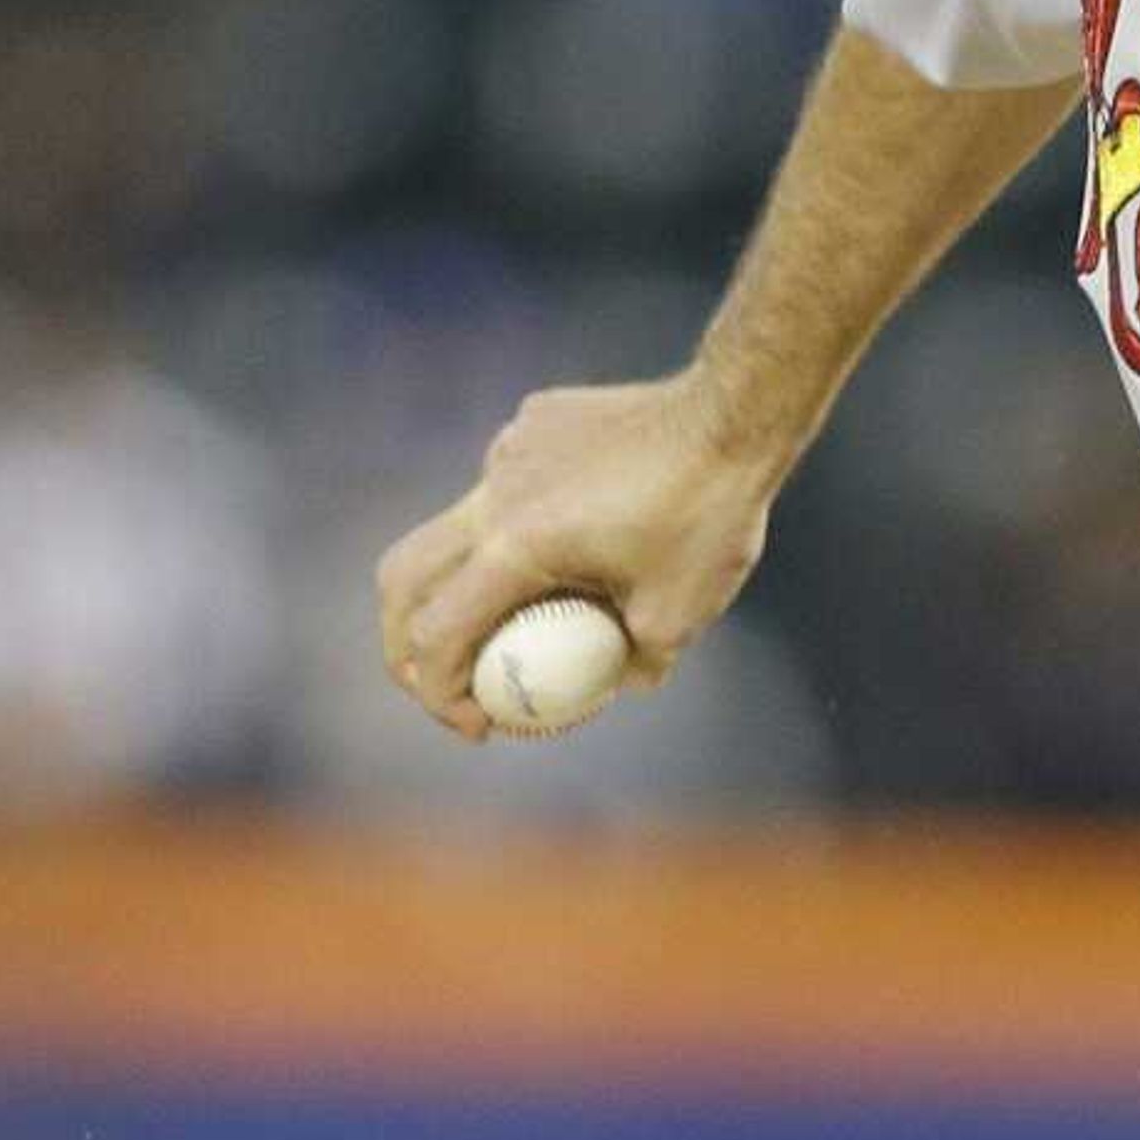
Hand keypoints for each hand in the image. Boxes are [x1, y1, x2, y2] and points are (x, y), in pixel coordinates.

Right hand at [375, 373, 785, 741]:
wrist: (736, 414)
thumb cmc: (710, 514)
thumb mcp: (679, 615)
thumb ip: (634, 662)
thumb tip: (614, 684)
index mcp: (515, 547)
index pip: (436, 637)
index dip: (440, 696)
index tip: (480, 725)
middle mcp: (494, 494)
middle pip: (404, 577)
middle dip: (406, 641)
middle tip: (448, 679)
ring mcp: (509, 450)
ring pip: (456, 524)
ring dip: (467, 577)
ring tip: (527, 609)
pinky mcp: (534, 421)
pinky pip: (506, 481)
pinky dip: (519, 522)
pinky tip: (581, 531)